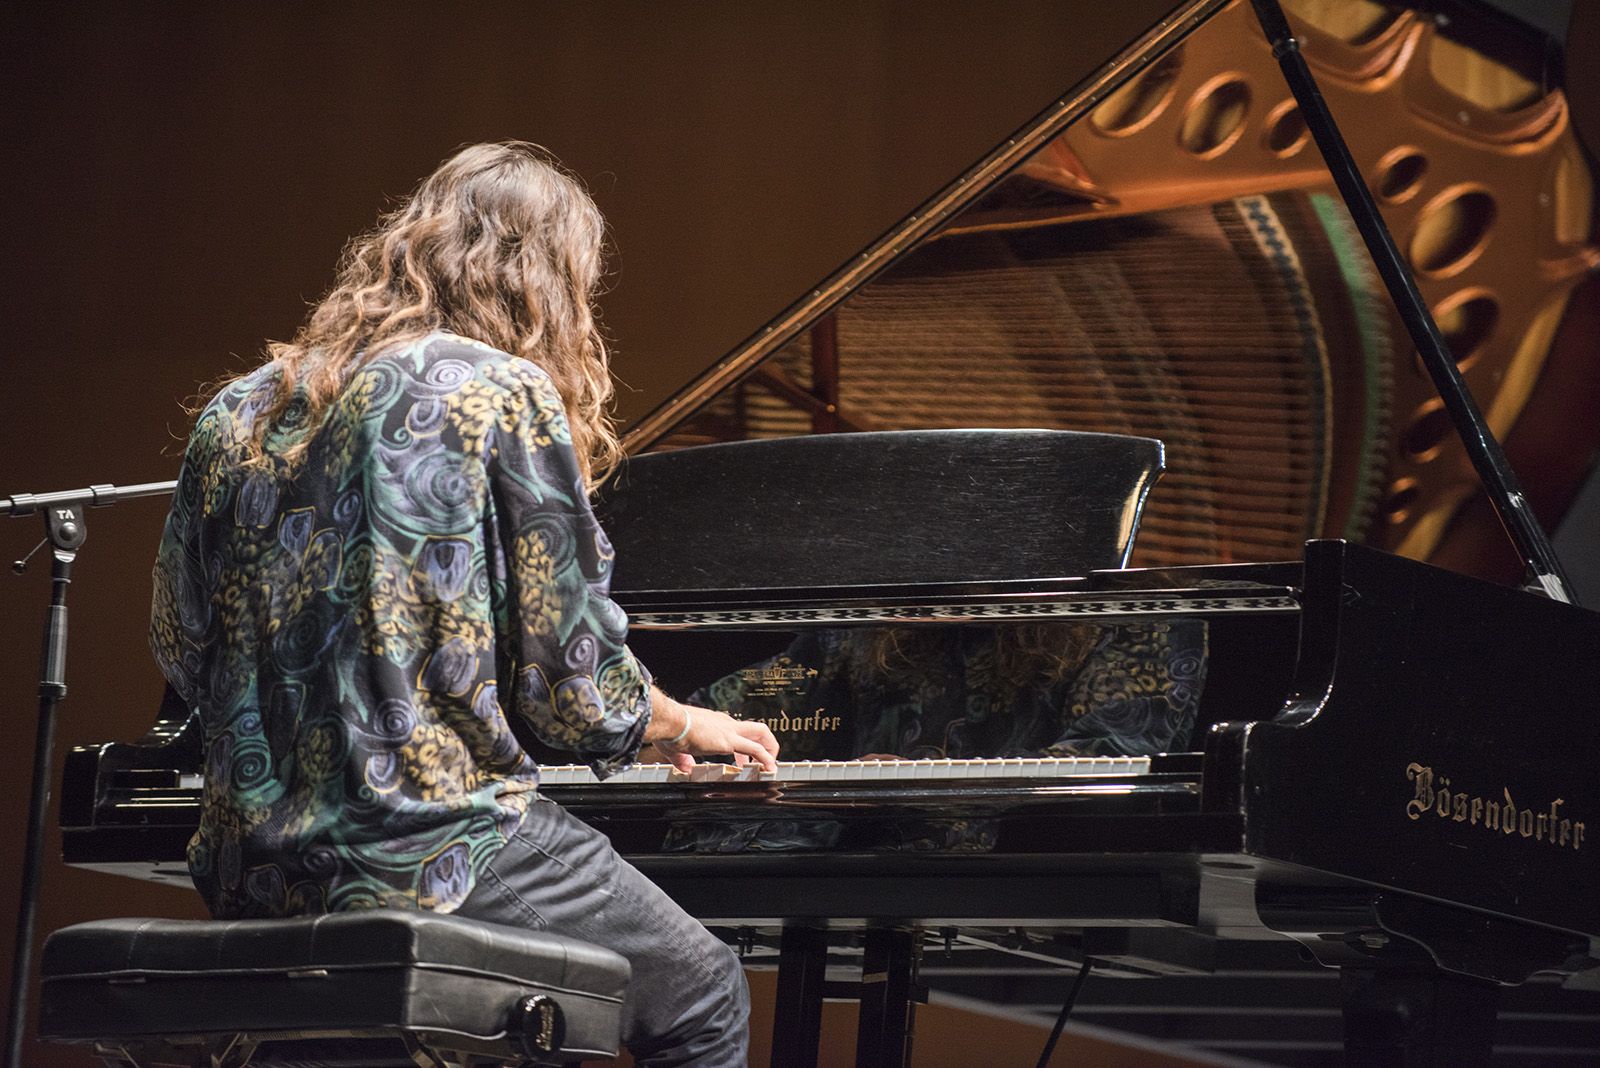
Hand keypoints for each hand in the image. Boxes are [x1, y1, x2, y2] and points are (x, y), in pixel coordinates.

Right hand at [646, 690, 778, 773]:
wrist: (670, 722)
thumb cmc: (670, 730)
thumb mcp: (677, 748)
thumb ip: (683, 760)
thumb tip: (685, 768)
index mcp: (716, 723)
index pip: (738, 731)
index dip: (744, 748)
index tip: (742, 761)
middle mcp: (726, 724)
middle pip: (756, 729)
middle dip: (765, 745)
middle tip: (763, 762)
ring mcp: (729, 731)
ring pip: (762, 733)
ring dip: (770, 750)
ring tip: (770, 767)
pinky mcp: (729, 741)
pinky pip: (756, 750)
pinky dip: (766, 759)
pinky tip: (769, 769)